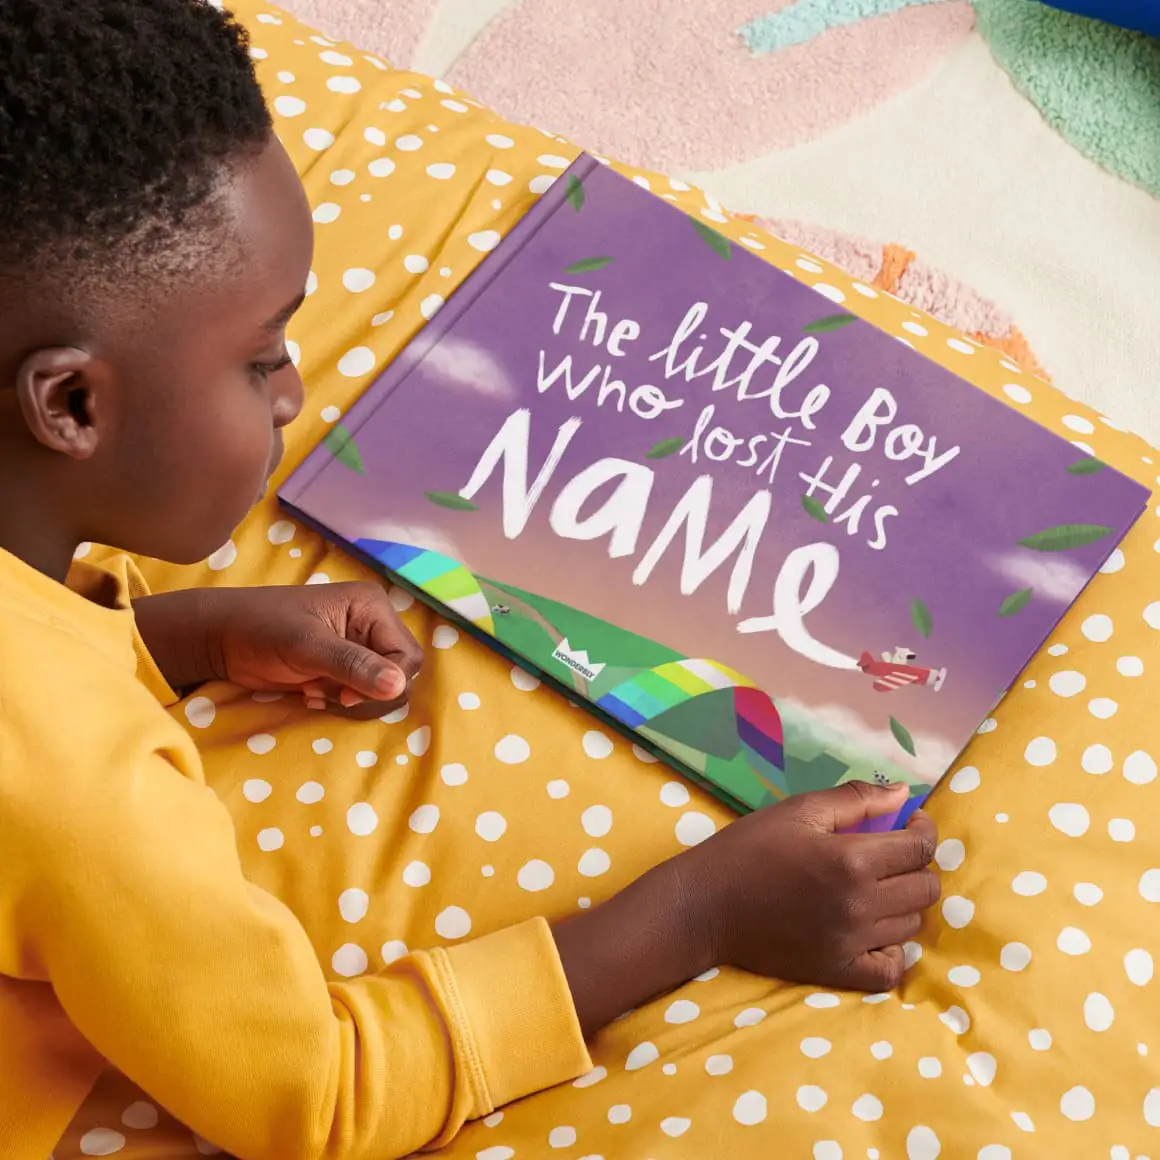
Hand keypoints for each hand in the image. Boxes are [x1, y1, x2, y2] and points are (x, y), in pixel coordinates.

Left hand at [134, 582, 423, 716]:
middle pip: (400, 673)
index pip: (407, 655)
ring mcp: (358, 645)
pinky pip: (361, 692)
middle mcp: (372, 624)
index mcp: (371, 606)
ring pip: (382, 687)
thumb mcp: (306, 646)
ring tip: (316, 692)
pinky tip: (311, 693)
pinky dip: (339, 701)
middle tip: (330, 694)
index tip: (347, 695)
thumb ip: (353, 665)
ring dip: (352, 698)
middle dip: (368, 691)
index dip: (386, 681)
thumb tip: (399, 686)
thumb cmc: (261, 629)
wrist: (220, 638)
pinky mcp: (342, 665)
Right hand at [553, 781, 937, 1036]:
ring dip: (904, 903)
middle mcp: (861, 905)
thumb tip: (904, 793)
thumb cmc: (748, 849)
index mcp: (853, 859)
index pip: (920, 848)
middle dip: (917, 865)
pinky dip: (891, 950)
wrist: (704, 906)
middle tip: (891, 855)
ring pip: (912, 925)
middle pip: (926, 889)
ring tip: (877, 888)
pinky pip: (891, 969)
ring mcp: (852, 943)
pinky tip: (873, 931)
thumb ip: (855, 799)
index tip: (909, 824)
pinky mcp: (838, 971)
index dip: (923, 831)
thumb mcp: (798, 811)